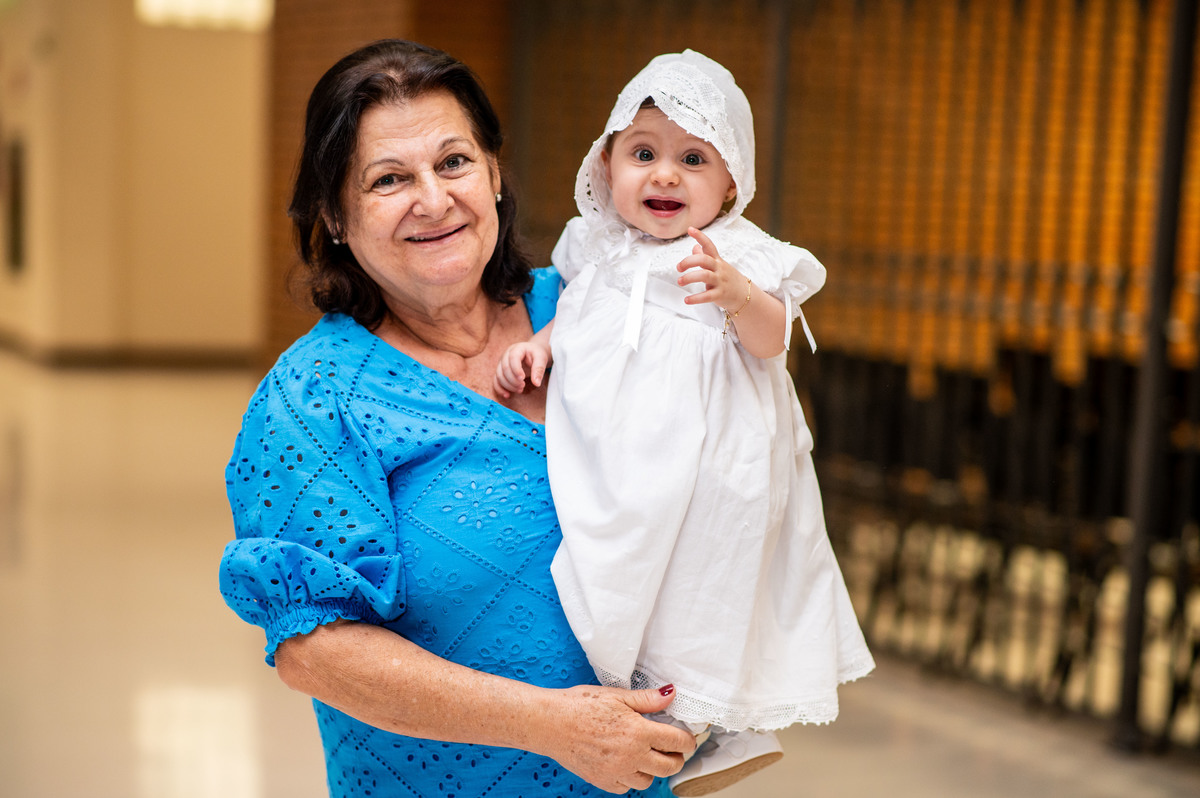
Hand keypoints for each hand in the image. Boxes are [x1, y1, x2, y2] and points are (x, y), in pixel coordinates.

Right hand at [494, 340, 551, 397]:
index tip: (523, 378)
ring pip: (499, 376)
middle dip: (513, 380)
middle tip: (523, 386)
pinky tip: (507, 395)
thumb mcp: (541, 358)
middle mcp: (506, 355)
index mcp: (516, 349)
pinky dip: (500, 389)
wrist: (532, 353)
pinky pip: (496, 381)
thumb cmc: (536, 354)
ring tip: (520, 389)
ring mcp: (501, 363)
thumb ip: (539, 369)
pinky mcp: (500, 371)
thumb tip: (536, 383)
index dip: (516, 369)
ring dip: (508, 386)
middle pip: (504, 368)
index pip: (513, 358)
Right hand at [538, 685, 693, 793]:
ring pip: (649, 780)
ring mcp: (617, 772)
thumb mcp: (616, 696)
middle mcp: (631, 756)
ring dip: (652, 768)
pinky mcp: (603, 781)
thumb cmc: (578, 706)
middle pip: (670, 766)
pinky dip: (630, 777)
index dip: (687, 740)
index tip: (686, 737)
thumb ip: (647, 699)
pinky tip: (625, 762)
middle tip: (671, 747)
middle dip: (676, 757)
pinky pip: (626, 787)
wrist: (549, 723)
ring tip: (645, 753)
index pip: (677, 742)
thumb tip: (670, 695)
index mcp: (638, 732)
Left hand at [677, 226, 748, 310]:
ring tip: (680, 281)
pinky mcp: (720, 294)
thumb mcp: (718, 265)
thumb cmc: (727, 278)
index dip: (700, 236)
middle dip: (688, 262)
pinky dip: (696, 298)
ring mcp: (720, 281)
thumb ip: (705, 256)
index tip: (690, 229)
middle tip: (679, 268)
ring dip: (689, 278)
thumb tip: (694, 247)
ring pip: (704, 276)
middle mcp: (719, 268)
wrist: (744, 294)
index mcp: (717, 260)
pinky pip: (707, 296)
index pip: (709, 245)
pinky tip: (686, 300)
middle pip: (704, 260)